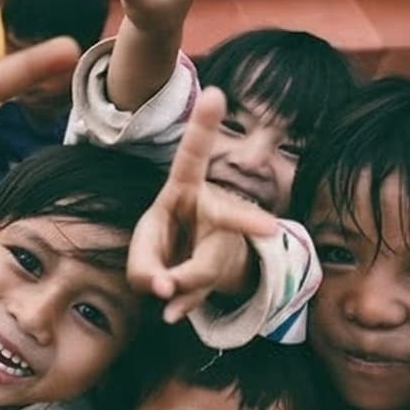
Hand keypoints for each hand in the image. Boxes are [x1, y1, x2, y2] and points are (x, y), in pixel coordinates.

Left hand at [128, 86, 277, 321]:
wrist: (189, 268)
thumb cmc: (162, 243)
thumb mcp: (142, 248)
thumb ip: (142, 266)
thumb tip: (163, 290)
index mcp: (184, 189)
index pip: (193, 155)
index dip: (203, 125)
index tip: (216, 94)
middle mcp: (210, 208)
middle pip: (227, 217)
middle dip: (244, 224)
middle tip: (266, 231)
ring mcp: (221, 240)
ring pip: (205, 265)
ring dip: (178, 285)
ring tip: (163, 295)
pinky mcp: (220, 270)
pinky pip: (201, 290)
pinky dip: (181, 304)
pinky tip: (171, 314)